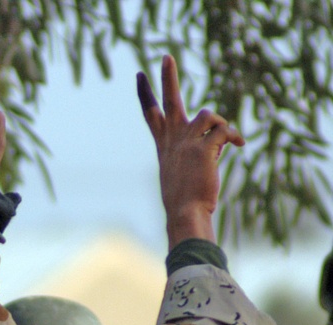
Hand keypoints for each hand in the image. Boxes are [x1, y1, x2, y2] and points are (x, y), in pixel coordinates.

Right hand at [138, 55, 244, 247]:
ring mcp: (187, 142)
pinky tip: (239, 146)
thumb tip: (220, 138)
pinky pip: (224, 130)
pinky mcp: (204, 147)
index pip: (150, 114)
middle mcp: (172, 140)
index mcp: (163, 145)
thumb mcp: (184, 171)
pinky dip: (233, 136)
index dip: (145, 94)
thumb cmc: (185, 200)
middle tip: (167, 57)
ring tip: (228, 142)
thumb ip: (198, 150)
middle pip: (168, 101)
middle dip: (167, 78)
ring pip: (208, 115)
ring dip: (221, 125)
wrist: (185, 212)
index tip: (140, 75)